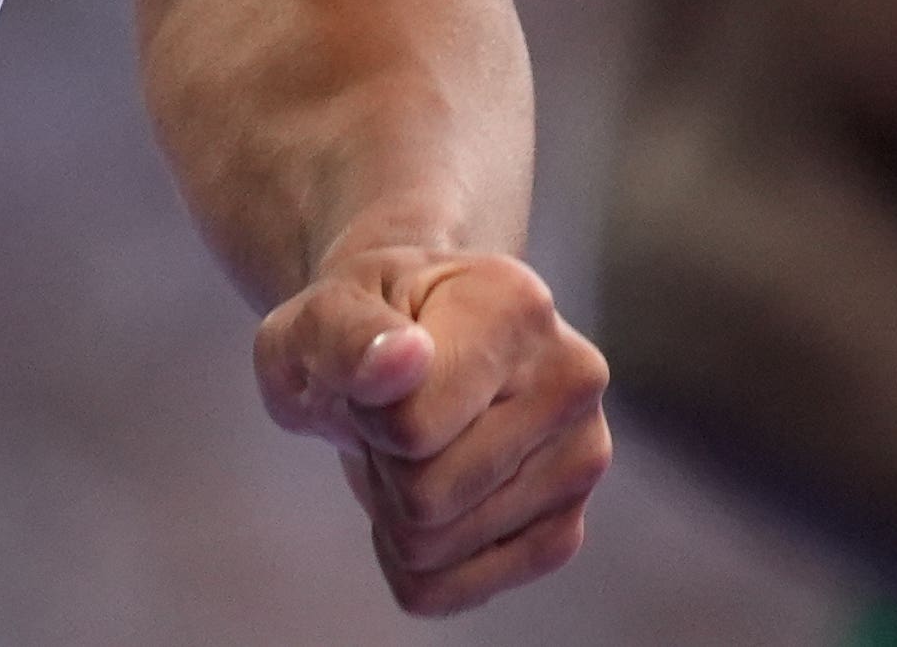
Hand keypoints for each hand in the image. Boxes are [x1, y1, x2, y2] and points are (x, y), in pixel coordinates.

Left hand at [254, 243, 610, 614]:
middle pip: (426, 498)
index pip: (411, 429)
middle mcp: (571, 380)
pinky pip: (450, 591)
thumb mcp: (316, 314)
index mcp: (514, 306)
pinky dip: (411, 559)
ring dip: (395, 508)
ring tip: (415, 444)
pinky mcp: (563, 531)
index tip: (376, 372)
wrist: (397, 345)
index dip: (365, 413)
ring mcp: (580, 461)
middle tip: (392, 413)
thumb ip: (343, 333)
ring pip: (436, 549)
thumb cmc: (357, 327)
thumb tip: (403, 361)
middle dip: (383, 464)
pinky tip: (430, 494)